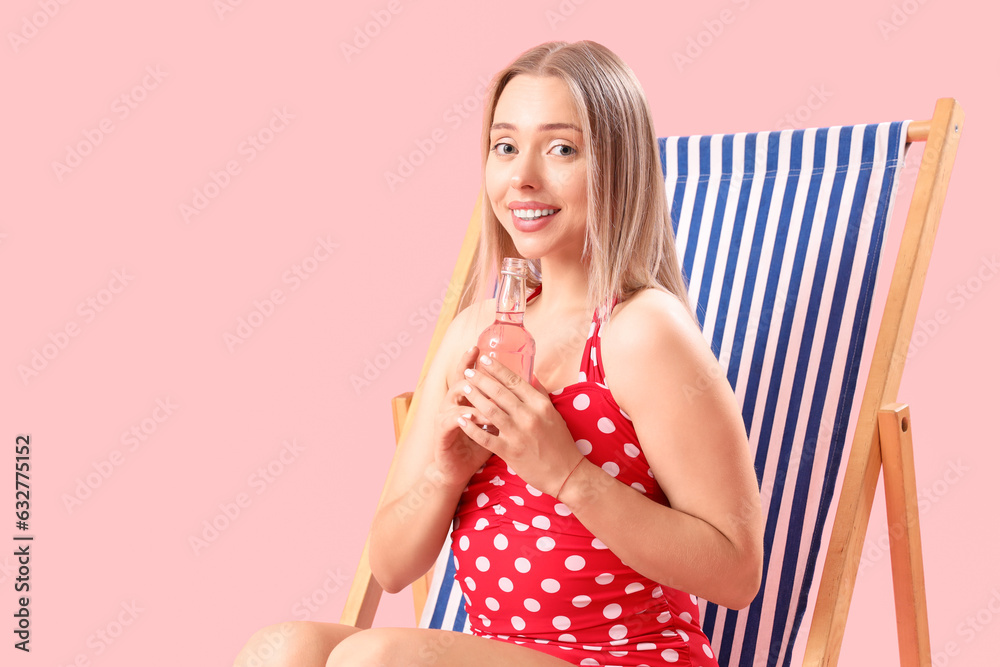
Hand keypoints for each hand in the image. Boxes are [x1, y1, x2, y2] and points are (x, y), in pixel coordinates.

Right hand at [429, 346, 493, 488]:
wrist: (456, 471)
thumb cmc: (478, 448)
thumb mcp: (493, 426)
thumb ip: (503, 408)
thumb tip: (525, 390)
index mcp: (465, 400)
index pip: (469, 376)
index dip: (473, 362)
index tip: (481, 348)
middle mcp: (452, 405)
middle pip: (460, 380)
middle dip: (470, 369)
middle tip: (479, 359)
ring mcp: (445, 417)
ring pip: (456, 399)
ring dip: (473, 396)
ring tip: (486, 394)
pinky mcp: (442, 434)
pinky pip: (452, 421)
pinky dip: (463, 417)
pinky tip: (472, 415)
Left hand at [455, 355, 584, 497]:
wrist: (565, 473)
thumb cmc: (560, 442)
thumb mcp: (554, 413)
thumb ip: (540, 393)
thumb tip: (531, 374)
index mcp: (540, 404)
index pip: (514, 380)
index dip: (497, 368)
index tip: (484, 359)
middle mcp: (528, 416)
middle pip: (499, 392)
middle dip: (480, 379)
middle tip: (467, 371)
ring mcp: (517, 434)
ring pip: (490, 410)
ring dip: (474, 397)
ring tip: (464, 388)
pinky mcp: (509, 451)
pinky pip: (485, 436)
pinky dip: (471, 427)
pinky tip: (461, 419)